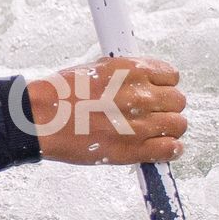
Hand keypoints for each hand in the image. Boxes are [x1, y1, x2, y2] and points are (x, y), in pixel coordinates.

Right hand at [25, 56, 186, 165]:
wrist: (40, 118)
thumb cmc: (61, 94)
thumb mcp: (95, 69)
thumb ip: (125, 75)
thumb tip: (143, 81)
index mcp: (130, 71)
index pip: (171, 75)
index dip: (164, 85)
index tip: (157, 92)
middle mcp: (138, 95)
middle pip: (178, 100)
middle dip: (168, 106)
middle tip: (153, 113)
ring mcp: (138, 124)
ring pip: (178, 124)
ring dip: (170, 128)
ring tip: (155, 131)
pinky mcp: (133, 149)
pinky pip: (171, 149)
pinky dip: (171, 149)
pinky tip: (162, 148)